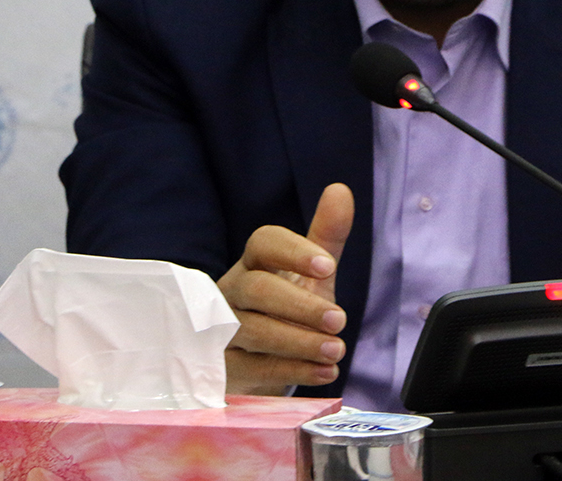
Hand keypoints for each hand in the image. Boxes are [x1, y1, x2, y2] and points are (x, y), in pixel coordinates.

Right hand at [217, 182, 354, 394]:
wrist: (256, 362)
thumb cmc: (285, 310)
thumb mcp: (309, 276)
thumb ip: (326, 237)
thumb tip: (340, 190)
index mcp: (254, 263)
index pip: (264, 243)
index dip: (294, 251)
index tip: (329, 266)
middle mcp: (231, 293)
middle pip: (257, 289)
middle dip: (301, 305)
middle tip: (340, 320)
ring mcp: (221, 330)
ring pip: (253, 331)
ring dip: (299, 341)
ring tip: (337, 350)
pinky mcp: (222, 368)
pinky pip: (253, 368)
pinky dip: (293, 370)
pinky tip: (324, 372)